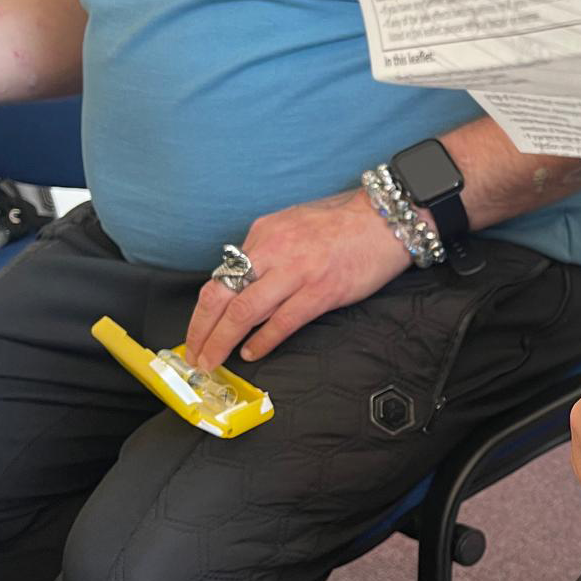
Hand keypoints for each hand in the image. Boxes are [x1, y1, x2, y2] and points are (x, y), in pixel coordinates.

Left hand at [185, 189, 413, 370]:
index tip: (195, 331)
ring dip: (223, 341)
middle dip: (201, 330)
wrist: (385, 219)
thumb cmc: (343, 223)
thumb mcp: (293, 225)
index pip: (220, 276)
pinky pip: (281, 323)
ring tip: (213, 361)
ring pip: (244, 313)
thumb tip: (248, 284)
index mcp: (264, 233)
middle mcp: (273, 251)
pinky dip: (262, 342)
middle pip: (221, 296)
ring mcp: (296, 272)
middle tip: (195, 355)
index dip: (202, 310)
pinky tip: (252, 353)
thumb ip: (268, 252)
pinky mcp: (321, 292)